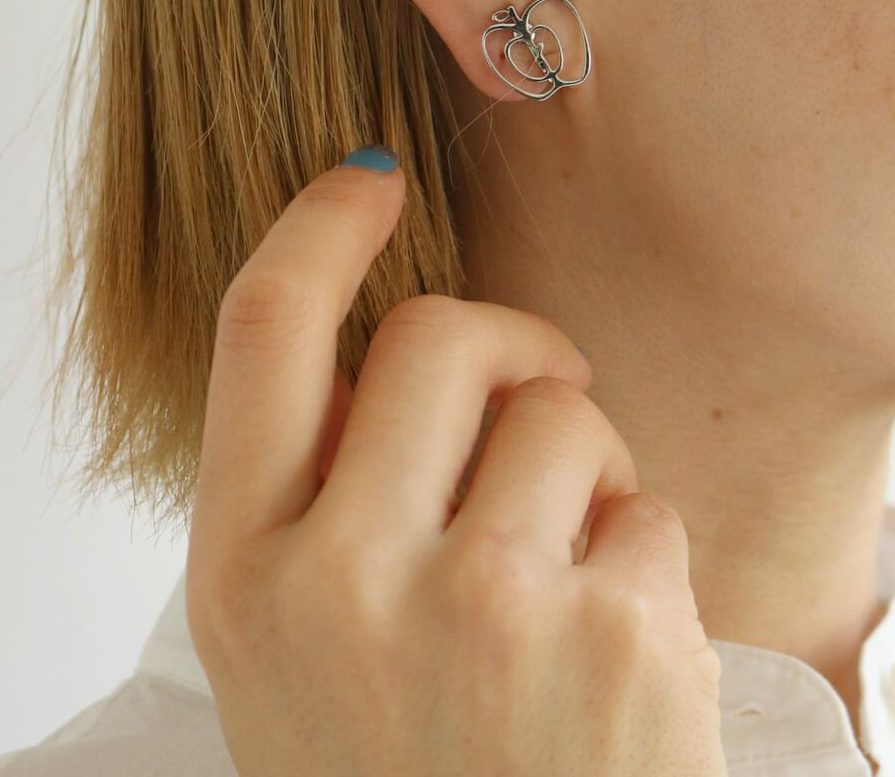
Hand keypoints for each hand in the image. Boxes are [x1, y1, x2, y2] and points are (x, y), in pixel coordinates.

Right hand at [185, 150, 726, 775]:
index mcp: (245, 569)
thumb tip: (381, 354)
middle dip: (506, 346)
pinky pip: (649, 506)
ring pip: (566, 407)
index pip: (262, 329)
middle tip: (531, 401)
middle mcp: (348, 580)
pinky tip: (611, 653)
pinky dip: (641, 554)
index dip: (318, 226)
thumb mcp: (291, 645)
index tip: (368, 177)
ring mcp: (487, 612)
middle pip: (442, 333)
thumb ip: (316, 495)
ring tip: (563, 572)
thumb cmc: (389, 767)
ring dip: (582, 463)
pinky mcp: (617, 646)